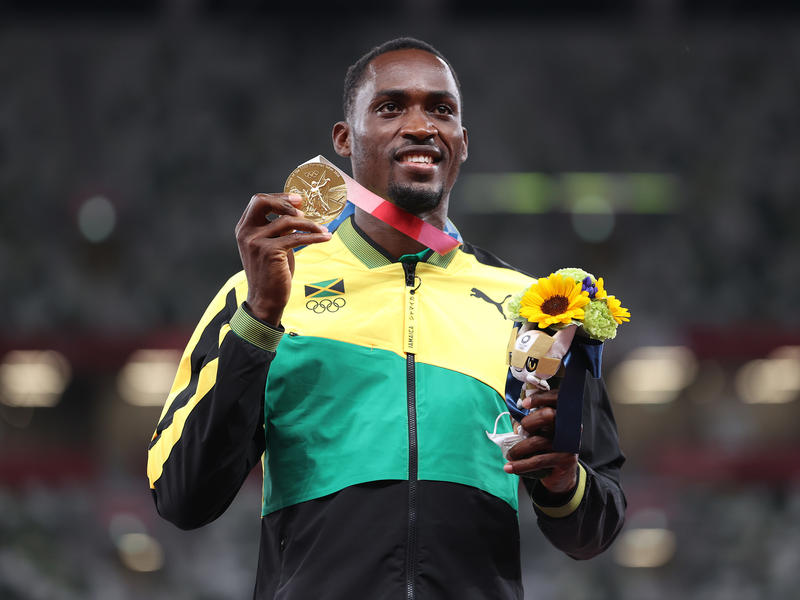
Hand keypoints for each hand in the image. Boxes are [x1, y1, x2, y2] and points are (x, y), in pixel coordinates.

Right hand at [235, 193, 331, 325]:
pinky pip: (297, 238)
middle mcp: (246, 232)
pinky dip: (314, 236)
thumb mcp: (271, 246)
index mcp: (244, 228)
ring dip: (309, 224)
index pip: (258, 201)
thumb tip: (297, 212)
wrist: (265, 299)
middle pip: (263, 201)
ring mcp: (256, 242)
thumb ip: (277, 229)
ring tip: (323, 229)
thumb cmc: (271, 273)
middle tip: (305, 208)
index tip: (298, 199)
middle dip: (286, 201)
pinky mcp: (269, 252)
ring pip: (287, 221)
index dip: (279, 197)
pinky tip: (326, 237)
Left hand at [503, 387, 578, 494]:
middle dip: (529, 421)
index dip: (541, 398)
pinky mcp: (565, 460)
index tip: (524, 403)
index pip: (556, 399)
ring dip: (518, 449)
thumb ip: (531, 423)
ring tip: (509, 455)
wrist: (562, 475)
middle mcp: (568, 427)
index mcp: (562, 416)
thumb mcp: (541, 433)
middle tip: (520, 431)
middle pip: (549, 415)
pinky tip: (509, 467)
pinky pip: (538, 461)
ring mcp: (568, 444)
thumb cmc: (546, 449)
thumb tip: (513, 416)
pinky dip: (520, 465)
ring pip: (538, 441)